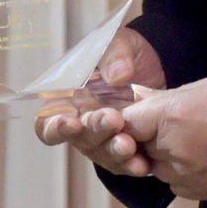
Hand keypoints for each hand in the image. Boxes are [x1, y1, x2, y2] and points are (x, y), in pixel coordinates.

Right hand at [35, 26, 164, 177]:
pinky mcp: (128, 149)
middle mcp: (82, 123)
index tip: (71, 122)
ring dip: (113, 151)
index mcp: (68, 99)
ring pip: (102, 154)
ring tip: (128, 145)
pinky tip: (142, 164)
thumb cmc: (125, 55)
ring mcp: (104, 139)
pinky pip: (125, 163)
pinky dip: (133, 164)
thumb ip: (116, 55)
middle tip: (113, 120)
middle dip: (94, 131)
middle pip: (78, 139)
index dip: (54, 127)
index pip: (47, 122)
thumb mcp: (120, 43)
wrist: (158, 67)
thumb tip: (116, 75)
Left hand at [120, 72, 206, 200]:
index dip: (136, 119)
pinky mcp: (205, 195)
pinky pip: (179, 185)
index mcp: (172, 118)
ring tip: (200, 140)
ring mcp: (189, 178)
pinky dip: (185, 173)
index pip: (129, 123)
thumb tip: (140, 100)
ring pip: (160, 169)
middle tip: (181, 123)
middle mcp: (174, 152)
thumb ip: (169, 98)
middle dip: (152, 137)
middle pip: (142, 148)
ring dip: (168, 157)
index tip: (146, 114)